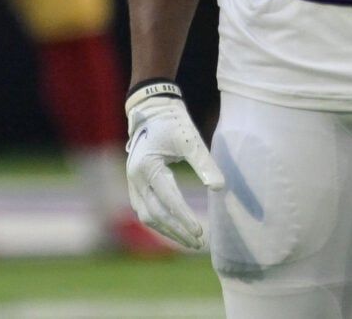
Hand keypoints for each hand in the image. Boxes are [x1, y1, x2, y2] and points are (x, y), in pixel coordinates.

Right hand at [125, 88, 223, 250]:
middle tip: (199, 243)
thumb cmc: (174, 122)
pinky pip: (145, 210)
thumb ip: (205, 164)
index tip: (201, 232)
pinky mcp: (135, 185)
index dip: (185, 217)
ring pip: (148, 216)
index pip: (168, 199)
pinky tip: (178, 229)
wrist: (153, 109)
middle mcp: (134, 178)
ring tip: (191, 241)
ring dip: (169, 230)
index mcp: (147, 167)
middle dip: (178, 230)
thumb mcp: (191, 140)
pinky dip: (161, 222)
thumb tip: (220, 188)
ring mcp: (132, 182)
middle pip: (155, 214)